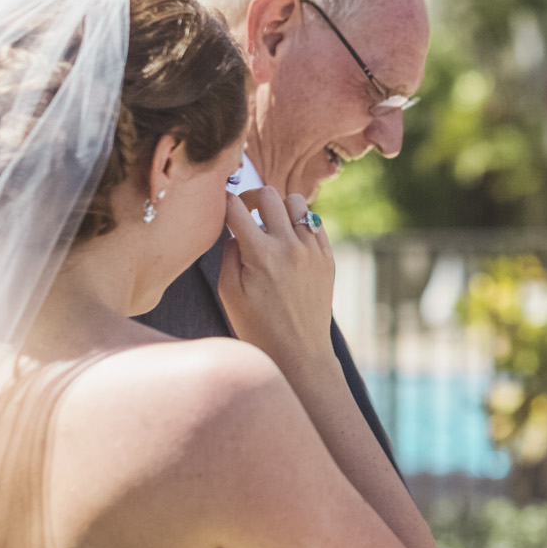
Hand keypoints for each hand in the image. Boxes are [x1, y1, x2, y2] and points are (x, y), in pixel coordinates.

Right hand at [217, 188, 336, 378]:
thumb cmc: (256, 327)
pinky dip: (299, 223)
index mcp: (260, 254)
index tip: (219, 203)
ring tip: (269, 227)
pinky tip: (288, 241)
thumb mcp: (229, 292)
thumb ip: (229, 253)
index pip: (236, 208)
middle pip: (268, 194)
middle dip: (251, 198)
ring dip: (279, 208)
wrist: (299, 352)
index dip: (223, 200)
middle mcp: (290, 246)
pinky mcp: (327, 258)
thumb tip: (236, 229)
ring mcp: (313, 250)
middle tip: (244, 212)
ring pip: (295, 203)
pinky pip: (314, 222)